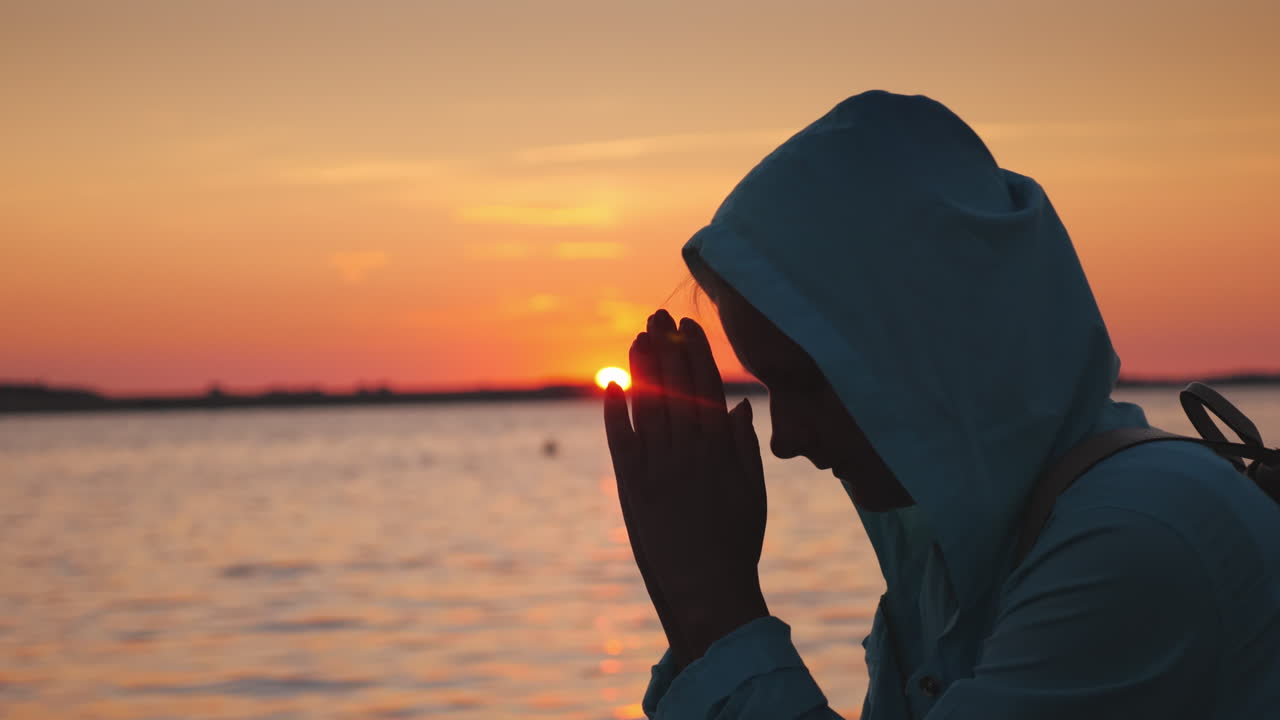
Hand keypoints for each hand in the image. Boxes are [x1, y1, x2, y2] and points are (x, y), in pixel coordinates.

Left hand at [603, 309, 768, 666]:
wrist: (707, 591)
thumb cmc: (735, 544)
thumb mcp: (753, 494)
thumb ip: (745, 447)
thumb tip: (738, 404)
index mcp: (721, 452)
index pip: (707, 389)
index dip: (697, 355)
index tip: (690, 328)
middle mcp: (689, 454)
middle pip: (676, 389)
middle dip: (667, 348)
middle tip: (657, 316)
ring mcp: (659, 469)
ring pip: (649, 406)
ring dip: (643, 369)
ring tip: (637, 337)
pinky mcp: (633, 489)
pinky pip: (621, 441)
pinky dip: (615, 410)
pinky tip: (611, 383)